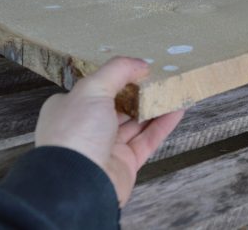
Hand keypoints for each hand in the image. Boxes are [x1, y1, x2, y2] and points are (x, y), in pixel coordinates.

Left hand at [34, 56, 184, 205]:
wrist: (78, 185)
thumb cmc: (75, 134)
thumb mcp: (92, 88)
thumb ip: (117, 70)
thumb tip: (140, 64)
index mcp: (69, 109)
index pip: (95, 89)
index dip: (115, 77)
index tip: (137, 67)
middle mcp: (86, 129)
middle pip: (118, 106)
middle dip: (138, 92)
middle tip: (160, 76)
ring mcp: (106, 148)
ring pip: (135, 123)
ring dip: (155, 107)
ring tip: (174, 89)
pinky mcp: (125, 164)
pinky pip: (148, 140)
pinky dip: (163, 125)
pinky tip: (178, 110)